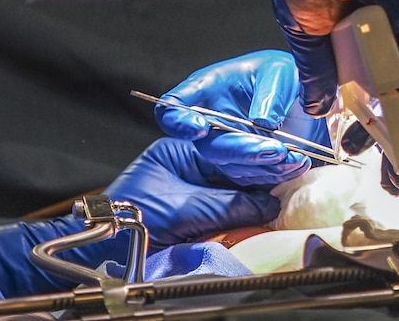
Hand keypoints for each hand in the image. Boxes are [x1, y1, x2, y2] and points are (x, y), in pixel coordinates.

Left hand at [0, 138, 279, 296]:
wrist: (104, 252)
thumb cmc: (133, 219)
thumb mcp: (183, 206)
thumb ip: (228, 203)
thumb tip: (268, 202)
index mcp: (179, 151)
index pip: (225, 146)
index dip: (255, 151)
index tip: (281, 154)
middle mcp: (188, 166)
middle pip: (234, 163)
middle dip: (264, 166)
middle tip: (294, 164)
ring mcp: (194, 189)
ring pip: (235, 184)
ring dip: (262, 185)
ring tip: (290, 181)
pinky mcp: (198, 212)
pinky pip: (230, 204)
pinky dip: (250, 205)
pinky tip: (271, 203)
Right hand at [156, 50, 322, 186]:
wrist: (301, 95)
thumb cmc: (283, 75)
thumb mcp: (281, 71)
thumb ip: (271, 92)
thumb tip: (262, 120)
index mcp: (208, 89)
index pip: (175, 107)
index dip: (179, 121)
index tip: (200, 128)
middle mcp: (211, 119)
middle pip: (209, 145)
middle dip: (242, 150)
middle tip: (275, 148)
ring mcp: (226, 144)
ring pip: (233, 166)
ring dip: (264, 165)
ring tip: (294, 155)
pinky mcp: (244, 164)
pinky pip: (253, 176)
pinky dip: (276, 172)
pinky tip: (298, 161)